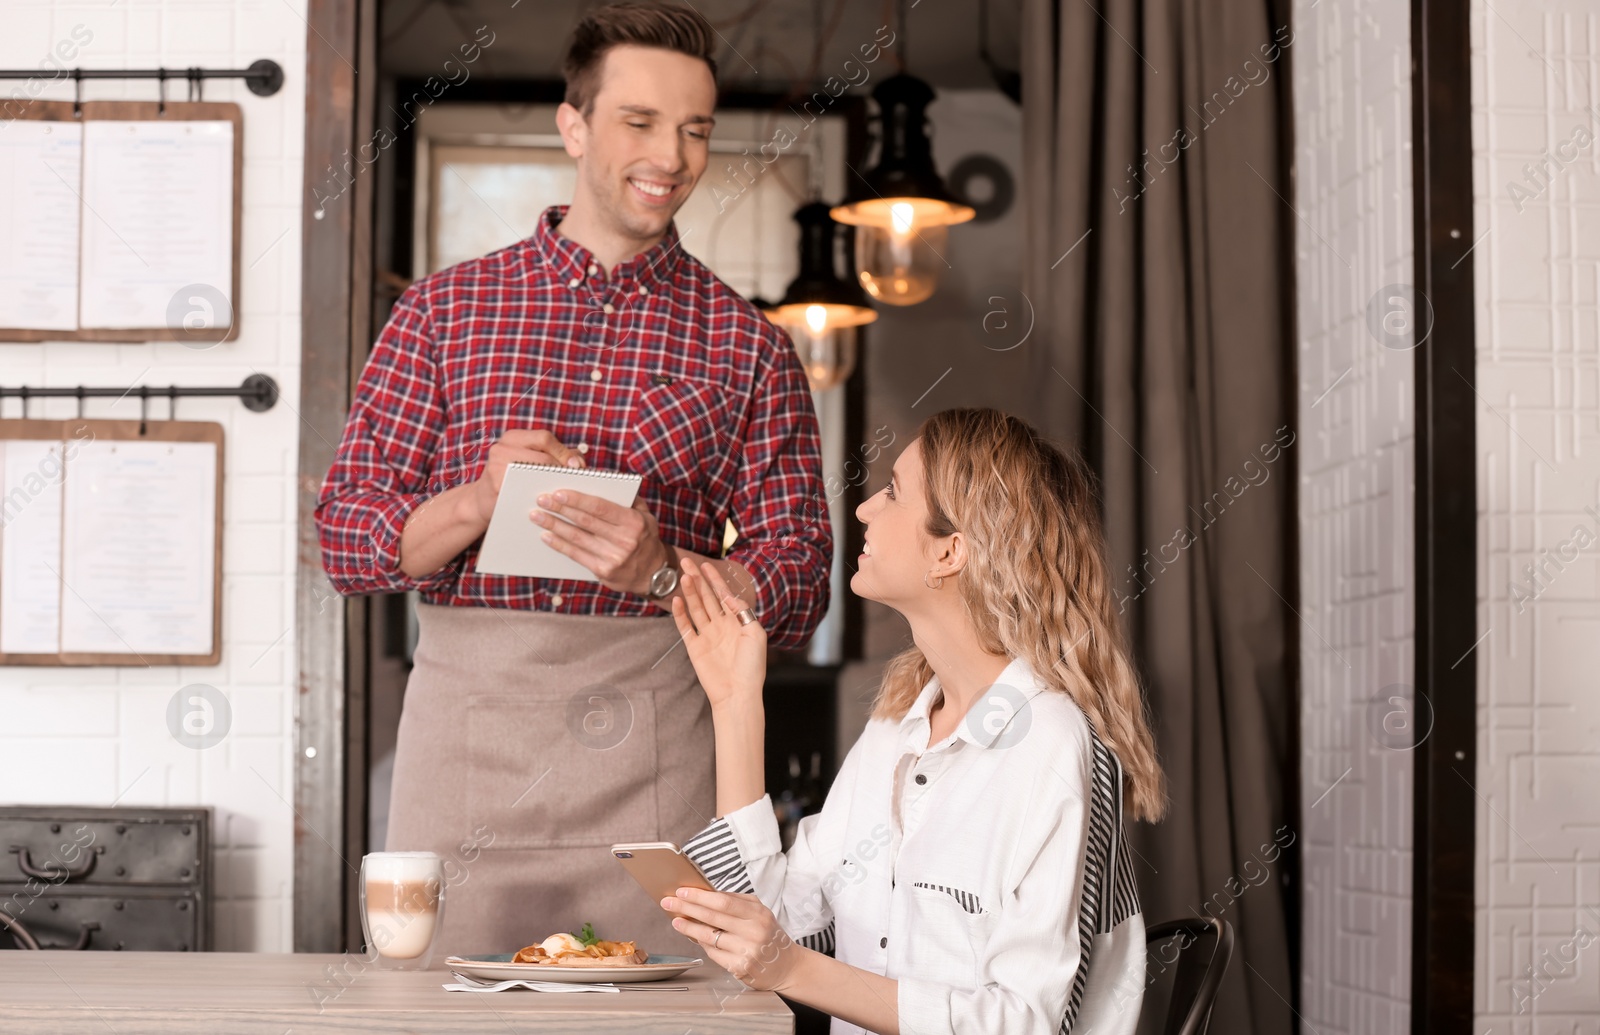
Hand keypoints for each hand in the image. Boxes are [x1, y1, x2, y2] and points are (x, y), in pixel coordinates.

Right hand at [470, 429, 584, 523]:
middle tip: (575, 481)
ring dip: (554, 482)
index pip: (544, 438)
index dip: (564, 452)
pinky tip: (549, 501)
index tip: (577, 466)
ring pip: (536, 473)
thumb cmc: (512, 478)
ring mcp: (496, 466)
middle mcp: (502, 448)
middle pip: (543, 457)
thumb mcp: (528, 460)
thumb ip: (554, 455)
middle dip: (563, 470)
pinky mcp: (496, 485)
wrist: (481, 500)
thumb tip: (579, 460)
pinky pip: (526, 489)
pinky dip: (540, 494)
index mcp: (512, 438)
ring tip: (564, 490)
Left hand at [532, 491, 669, 596]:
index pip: (601, 507)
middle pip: (585, 521)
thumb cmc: (644, 538)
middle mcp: (624, 540)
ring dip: (554, 526)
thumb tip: (602, 480)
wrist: (652, 573)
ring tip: (537, 516)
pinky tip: (546, 536)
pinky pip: (576, 555)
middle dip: (560, 509)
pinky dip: (559, 544)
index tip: (558, 492)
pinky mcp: (603, 571)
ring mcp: (613, 557)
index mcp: (633, 522)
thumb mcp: (645, 516)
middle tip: (541, 499)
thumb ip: (627, 498)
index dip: (578, 499)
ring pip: (577, 538)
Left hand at [661, 886, 803, 992]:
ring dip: (689, 928)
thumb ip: (736, 902)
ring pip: (709, 937)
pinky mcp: (740, 968)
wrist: (787, 965)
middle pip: (712, 917)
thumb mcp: (759, 912)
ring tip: (676, 920)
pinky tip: (694, 937)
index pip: (723, 902)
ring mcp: (746, 951)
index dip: (700, 897)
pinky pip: (713, 954)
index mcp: (758, 913)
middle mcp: (754, 932)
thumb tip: (704, 895)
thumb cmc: (768, 934)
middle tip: (668, 902)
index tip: (682, 891)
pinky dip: (702, 944)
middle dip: (687, 908)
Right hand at [670, 559, 766, 708]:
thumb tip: (729, 596)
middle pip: (706, 597)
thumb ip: (742, 612)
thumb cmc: (752, 667)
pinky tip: (676, 601)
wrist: (739, 693)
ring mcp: (706, 636)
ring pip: (696, 608)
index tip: (705, 565)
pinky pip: (685, 627)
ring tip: (683, 576)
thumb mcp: (755, 634)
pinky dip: (680, 614)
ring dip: (689, 592)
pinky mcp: (694, 648)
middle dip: (697, 579)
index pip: (723, 595)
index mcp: (736, 622)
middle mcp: (720, 626)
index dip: (715, 579)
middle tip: (686, 562)